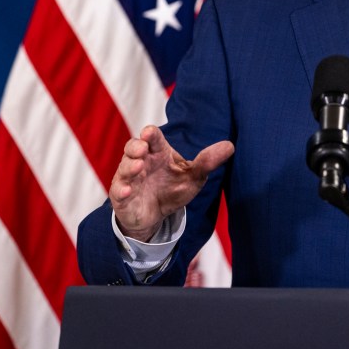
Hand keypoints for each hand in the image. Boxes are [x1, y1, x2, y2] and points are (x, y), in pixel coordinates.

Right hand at [109, 125, 233, 240]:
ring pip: (125, 167)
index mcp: (158, 152)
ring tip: (139, 166)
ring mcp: (129, 178)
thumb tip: (230, 145)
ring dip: (130, 166)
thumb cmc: (173, 188)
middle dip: (136, 146)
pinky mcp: (122, 196)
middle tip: (143, 148)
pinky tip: (127, 190)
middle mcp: (141, 161)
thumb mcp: (193, 176)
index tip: (150, 133)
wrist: (156, 216)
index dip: (150, 134)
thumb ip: (207, 162)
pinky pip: (118, 191)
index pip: (153, 138)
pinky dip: (121, 190)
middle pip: (133, 148)